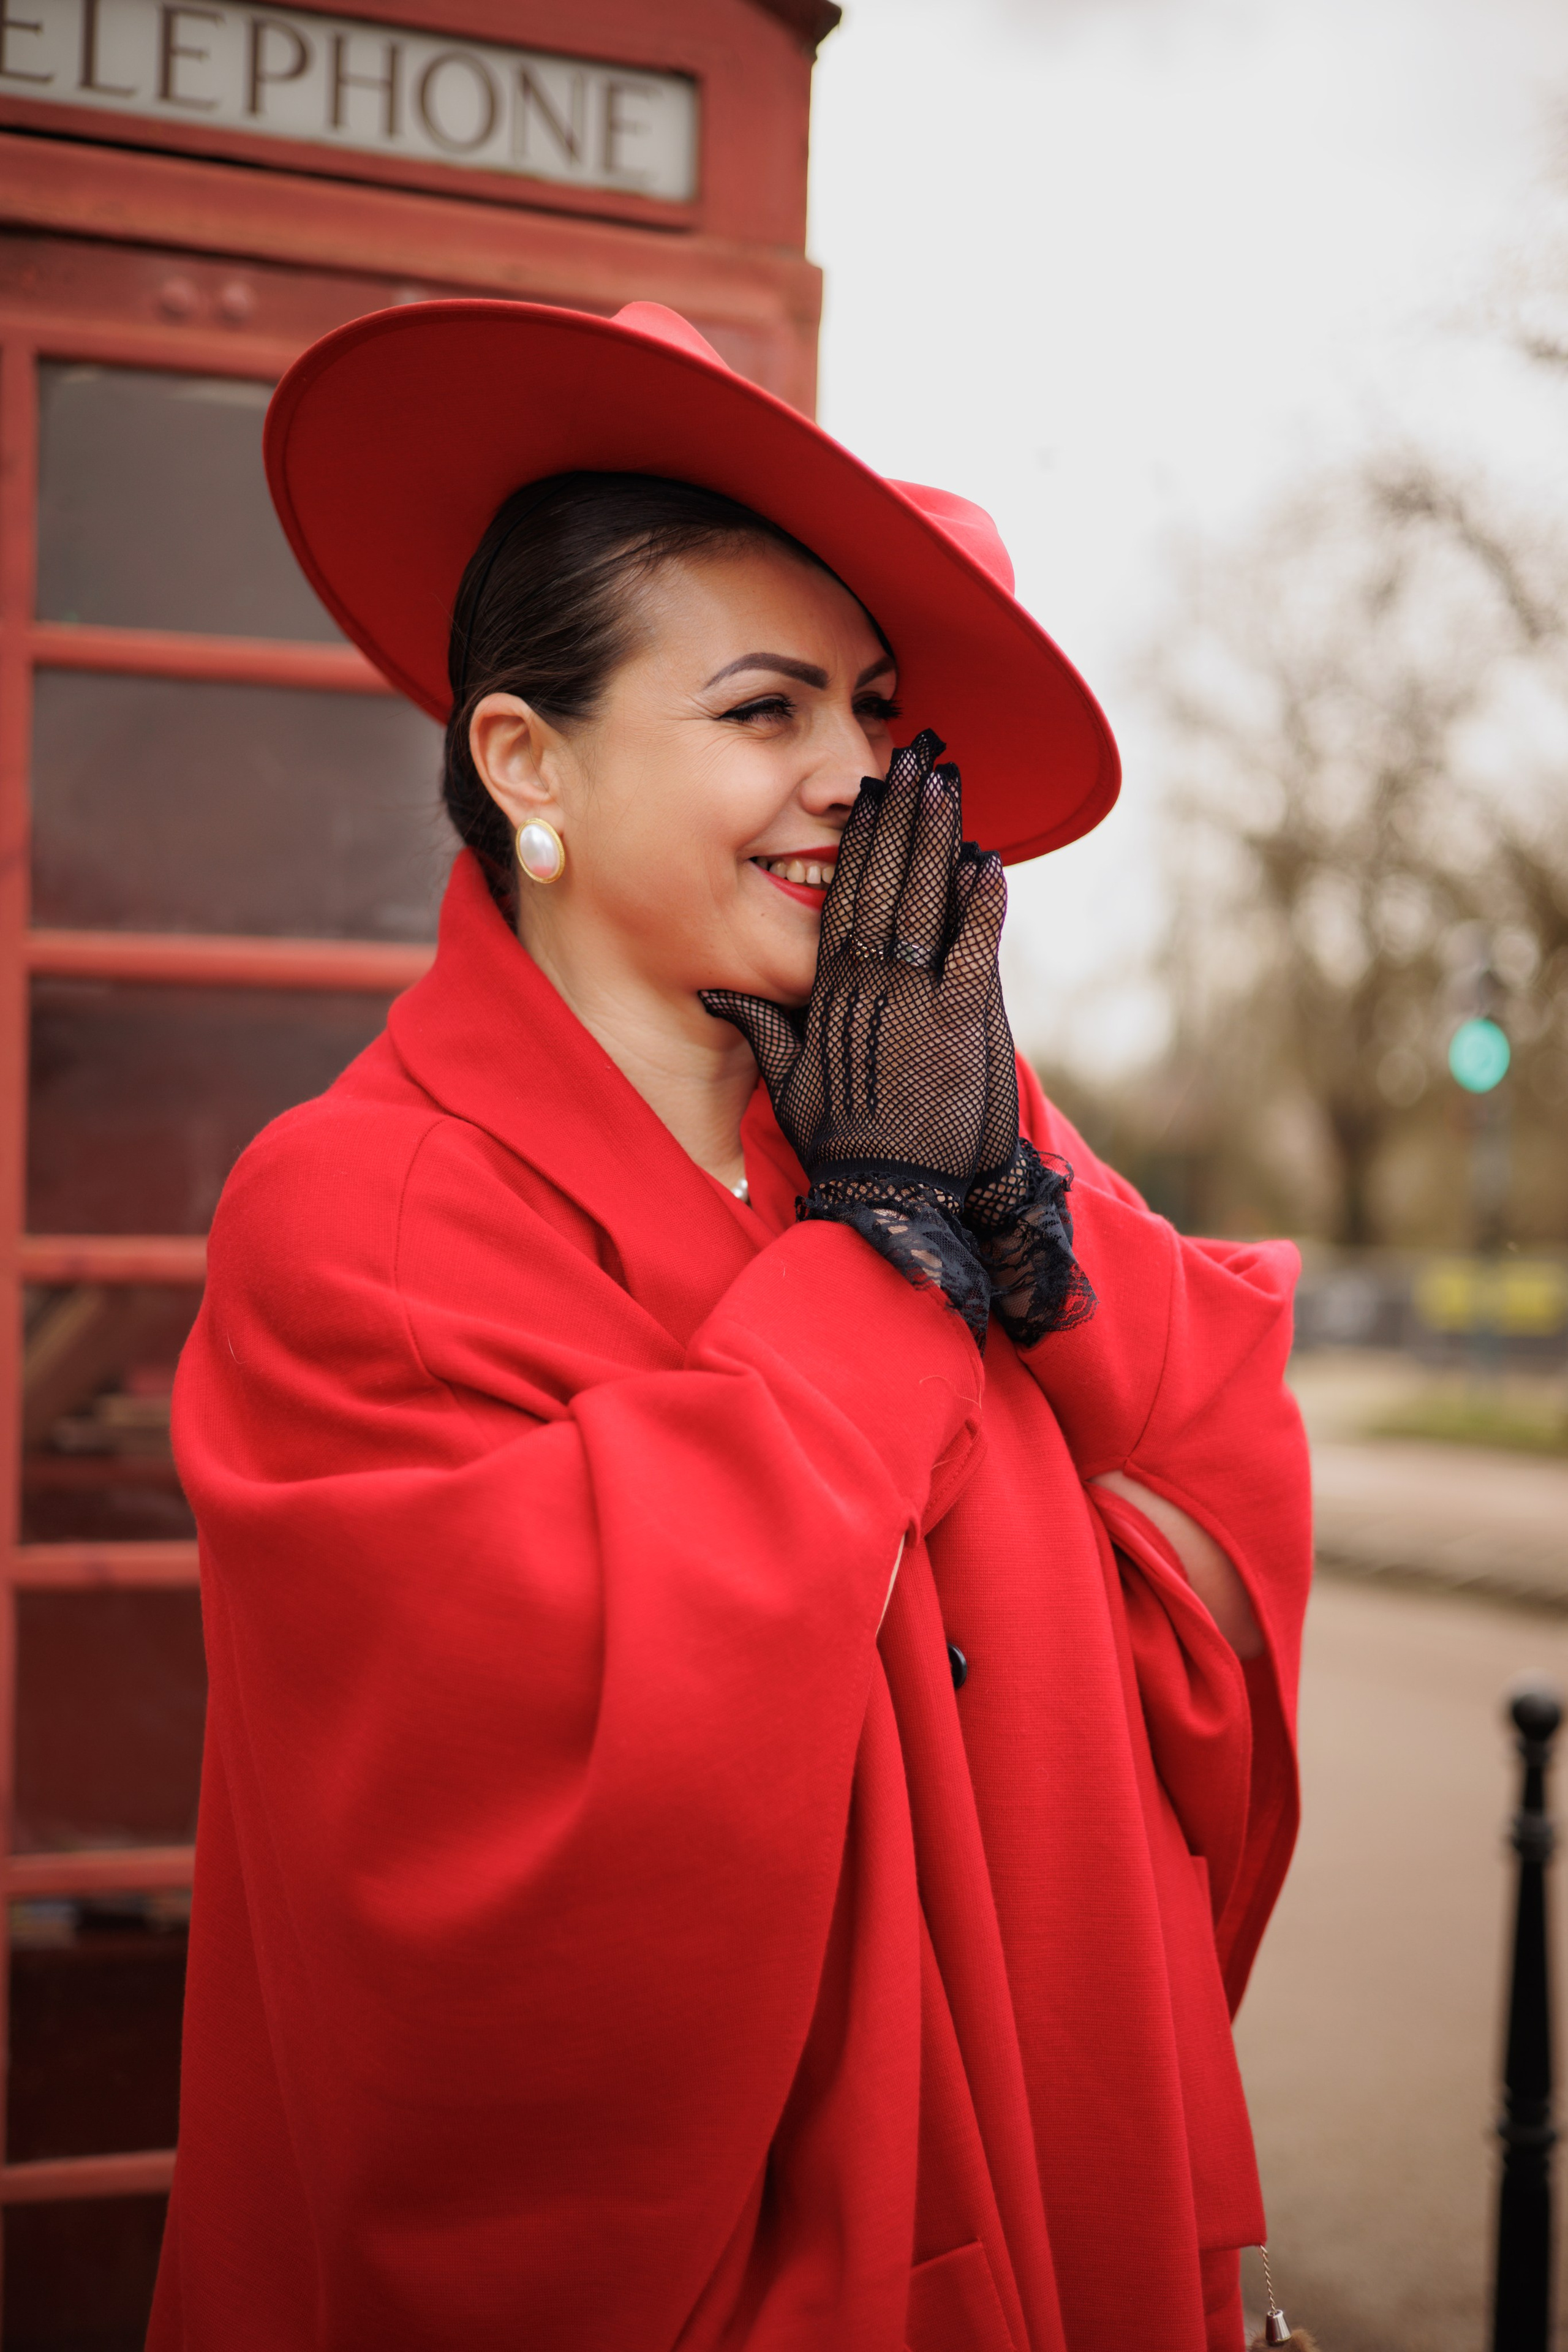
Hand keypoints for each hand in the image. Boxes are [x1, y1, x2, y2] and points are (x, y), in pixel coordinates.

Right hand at [704, 730, 1005, 1209]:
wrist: (888, 1197)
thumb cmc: (840, 1145)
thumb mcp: (788, 1083)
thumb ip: (760, 1026)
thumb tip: (715, 992)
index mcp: (829, 993)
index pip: (843, 899)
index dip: (858, 843)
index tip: (868, 794)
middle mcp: (869, 985)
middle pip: (886, 882)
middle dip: (902, 815)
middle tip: (915, 758)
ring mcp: (916, 999)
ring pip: (928, 900)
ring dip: (940, 838)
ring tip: (948, 784)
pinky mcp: (961, 1021)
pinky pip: (973, 946)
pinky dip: (983, 902)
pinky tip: (990, 862)